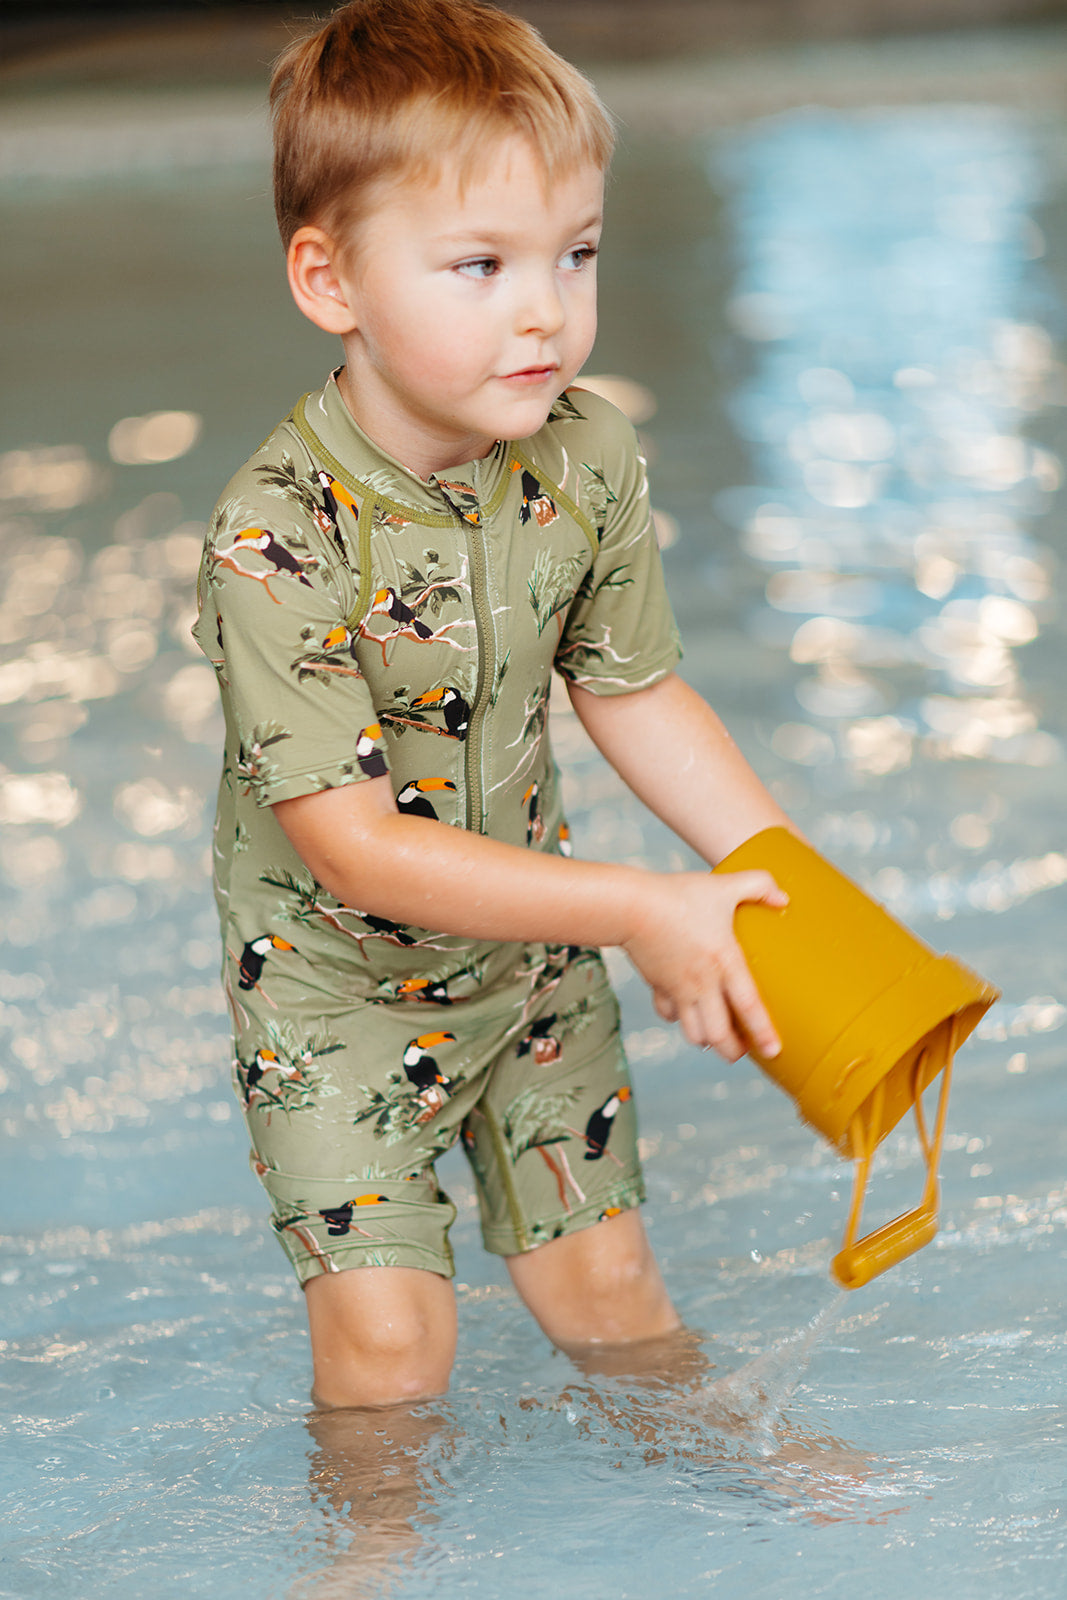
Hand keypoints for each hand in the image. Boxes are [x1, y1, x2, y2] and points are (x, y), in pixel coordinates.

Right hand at [622, 870, 786, 1060]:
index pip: (748, 1007)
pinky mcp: (658, 985)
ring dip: (708, 1040)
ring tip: (719, 1036)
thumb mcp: (724, 885)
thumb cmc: (678, 894)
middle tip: (745, 1050)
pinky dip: (679, 1020)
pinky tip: (687, 1012)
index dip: (762, 1032)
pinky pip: (669, 1014)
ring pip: (693, 1033)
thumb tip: (784, 898)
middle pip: (718, 1034)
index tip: (773, 1051)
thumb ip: (759, 885)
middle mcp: (702, 983)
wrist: (631, 905)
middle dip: (733, 1051)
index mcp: (724, 961)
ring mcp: (678, 988)